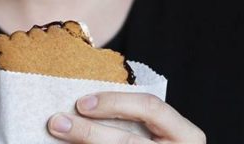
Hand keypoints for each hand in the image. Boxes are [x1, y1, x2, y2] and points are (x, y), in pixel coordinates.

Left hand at [48, 92, 205, 143]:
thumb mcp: (158, 130)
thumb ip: (133, 117)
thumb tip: (84, 104)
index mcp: (185, 135)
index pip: (151, 107)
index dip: (114, 103)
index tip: (81, 103)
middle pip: (127, 141)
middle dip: (88, 132)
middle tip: (58, 122)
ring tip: (60, 133)